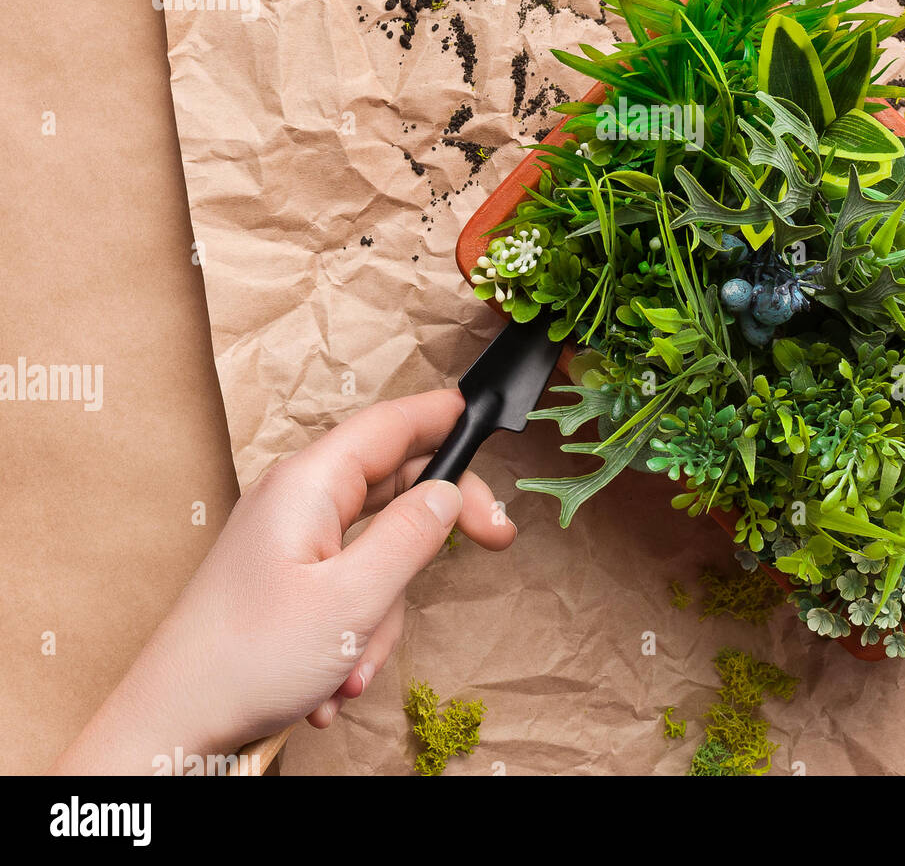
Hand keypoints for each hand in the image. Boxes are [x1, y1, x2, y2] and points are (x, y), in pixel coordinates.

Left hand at [53, 390, 514, 772]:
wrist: (170, 728)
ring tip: (353, 664)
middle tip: (495, 540)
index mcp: (310, 484)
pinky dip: (353, 633)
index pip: (392, 424)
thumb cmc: (248, 660)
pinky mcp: (285, 580)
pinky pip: (348, 587)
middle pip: (394, 483)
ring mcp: (291, 541)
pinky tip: (331, 679)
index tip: (491, 421)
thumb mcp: (352, 599)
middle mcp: (299, 500)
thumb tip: (449, 491)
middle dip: (436, 530)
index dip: (447, 416)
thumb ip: (411, 536)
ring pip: (376, 550)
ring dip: (381, 612)